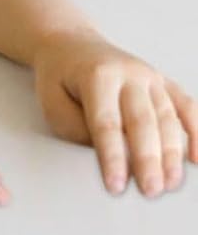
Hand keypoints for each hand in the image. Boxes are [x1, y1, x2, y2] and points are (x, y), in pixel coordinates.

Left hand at [31, 27, 195, 194]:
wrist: (71, 44)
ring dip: (171, 153)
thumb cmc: (59, 77)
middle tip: (150, 190)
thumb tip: (113, 153)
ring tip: (169, 183)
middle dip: (148, 160)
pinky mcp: (164, 82)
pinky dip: (197, 131)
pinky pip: (186, 106)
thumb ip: (77, 128)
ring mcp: (150, 76)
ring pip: (167, 117)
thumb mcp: (52, 101)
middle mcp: (129, 73)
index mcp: (97, 76)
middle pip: (142, 122)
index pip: (107, 124)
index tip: (116, 185)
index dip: (112, 158)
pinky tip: (197, 157)